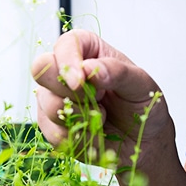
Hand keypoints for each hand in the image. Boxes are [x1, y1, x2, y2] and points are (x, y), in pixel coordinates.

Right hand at [31, 29, 171, 167]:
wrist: (144, 140)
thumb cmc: (142, 105)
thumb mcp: (141, 84)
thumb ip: (117, 72)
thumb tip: (88, 69)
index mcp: (87, 50)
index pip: (64, 45)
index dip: (67, 62)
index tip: (80, 83)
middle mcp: (65, 70)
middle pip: (41, 69)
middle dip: (68, 91)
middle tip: (96, 102)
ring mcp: (54, 97)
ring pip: (46, 103)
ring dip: (79, 117)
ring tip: (101, 117)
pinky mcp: (51, 124)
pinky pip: (52, 132)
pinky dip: (77, 136)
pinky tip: (94, 132)